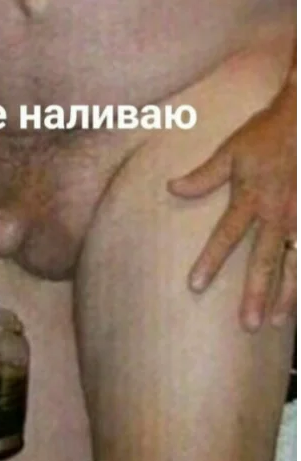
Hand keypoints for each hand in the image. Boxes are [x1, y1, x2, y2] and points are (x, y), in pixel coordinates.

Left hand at [168, 85, 296, 331]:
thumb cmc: (265, 136)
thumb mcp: (230, 152)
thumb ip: (203, 176)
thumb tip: (171, 187)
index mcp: (252, 200)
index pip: (226, 237)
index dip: (210, 262)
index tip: (195, 286)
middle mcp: (278, 216)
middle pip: (264, 262)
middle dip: (255, 294)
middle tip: (246, 324)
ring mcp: (300, 220)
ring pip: (294, 265)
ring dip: (286, 296)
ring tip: (274, 322)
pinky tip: (298, 301)